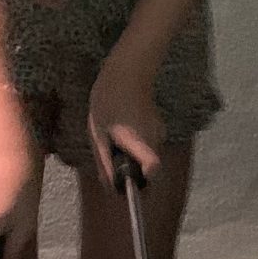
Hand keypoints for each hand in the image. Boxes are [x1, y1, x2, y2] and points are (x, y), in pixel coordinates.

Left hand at [88, 55, 164, 185]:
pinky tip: (123, 129)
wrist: (126, 72)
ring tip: (114, 139)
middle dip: (132, 169)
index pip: (153, 169)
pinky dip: (137, 144)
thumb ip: (105, 163)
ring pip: (148, 154)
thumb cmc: (108, 102)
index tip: (129, 182)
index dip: (144, 180)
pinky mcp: (158, 125)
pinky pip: (148, 143)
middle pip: (150, 166)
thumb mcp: (98, 136)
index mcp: (138, 141)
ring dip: (133, 154)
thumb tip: (110, 186)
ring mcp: (159, 131)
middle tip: (112, 156)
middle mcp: (155, 139)